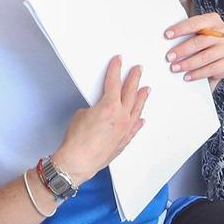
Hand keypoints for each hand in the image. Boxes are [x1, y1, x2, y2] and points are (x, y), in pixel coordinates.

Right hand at [54, 56, 147, 180]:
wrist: (78, 162)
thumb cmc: (77, 140)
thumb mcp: (82, 114)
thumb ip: (95, 108)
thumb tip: (100, 111)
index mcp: (110, 106)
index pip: (114, 82)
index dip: (116, 69)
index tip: (119, 61)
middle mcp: (122, 117)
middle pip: (130, 92)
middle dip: (134, 79)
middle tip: (138, 70)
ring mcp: (125, 129)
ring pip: (137, 109)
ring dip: (141, 97)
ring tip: (146, 89)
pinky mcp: (124, 141)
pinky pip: (135, 127)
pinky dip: (138, 121)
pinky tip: (141, 118)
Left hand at [165, 13, 223, 81]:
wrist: (223, 55)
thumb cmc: (206, 43)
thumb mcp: (198, 34)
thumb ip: (188, 35)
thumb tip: (167, 42)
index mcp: (213, 20)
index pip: (196, 23)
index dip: (181, 29)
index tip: (167, 35)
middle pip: (201, 41)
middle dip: (183, 50)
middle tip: (169, 57)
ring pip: (206, 56)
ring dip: (188, 63)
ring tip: (175, 68)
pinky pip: (213, 68)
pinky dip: (198, 73)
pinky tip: (188, 76)